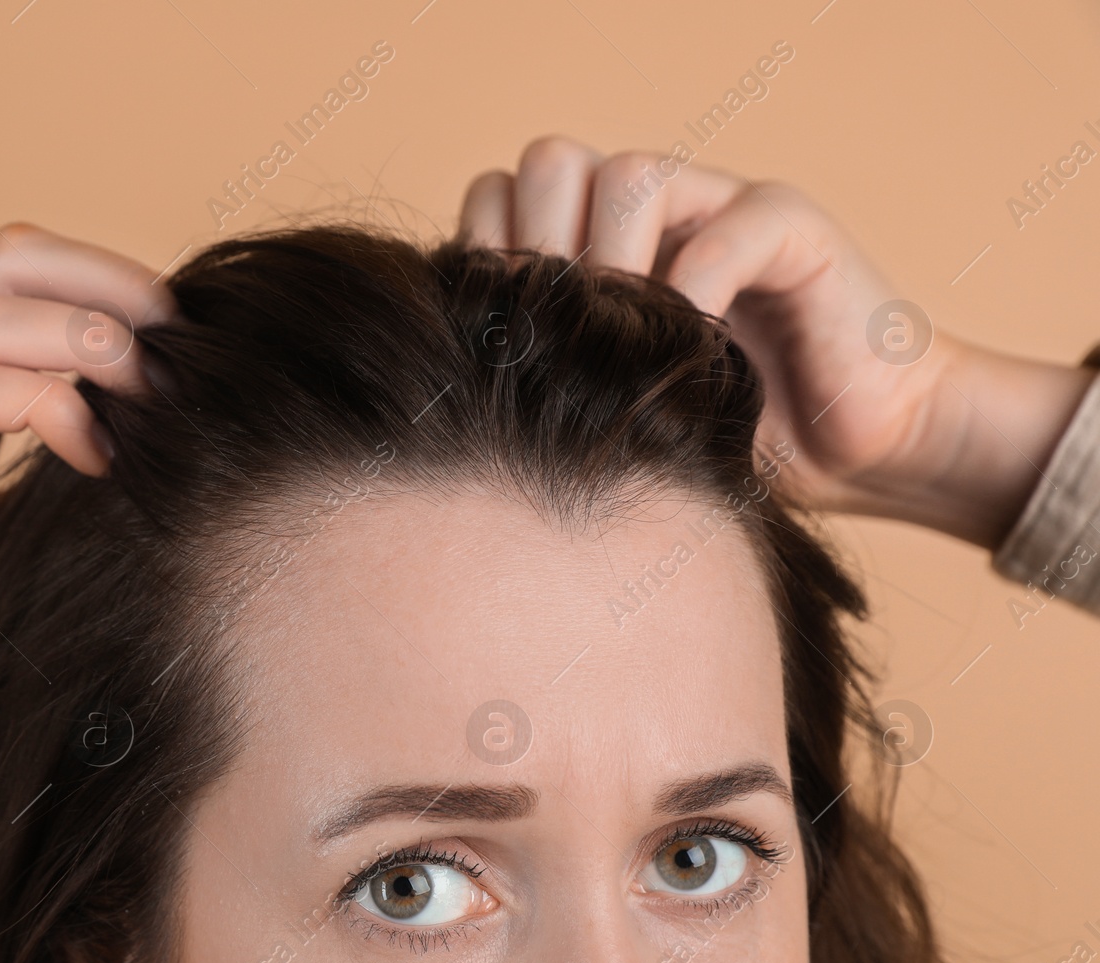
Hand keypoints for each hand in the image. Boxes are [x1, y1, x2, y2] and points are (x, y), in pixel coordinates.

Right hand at [0, 223, 172, 729]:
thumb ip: (43, 476)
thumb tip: (148, 460)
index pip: (24, 274)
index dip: (109, 281)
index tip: (185, 338)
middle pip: (7, 258)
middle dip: (108, 284)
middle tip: (181, 345)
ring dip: (84, 340)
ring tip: (151, 394)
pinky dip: (40, 406)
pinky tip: (94, 455)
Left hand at [457, 136, 1093, 546]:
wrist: (856, 454)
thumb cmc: (724, 441)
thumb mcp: (611, 414)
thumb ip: (546, 373)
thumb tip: (451, 377)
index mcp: (593, 245)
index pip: (500, 199)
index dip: (488, 259)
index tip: (501, 341)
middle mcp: (649, 215)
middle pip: (550, 164)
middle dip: (540, 248)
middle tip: (560, 339)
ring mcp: (718, 209)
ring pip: (628, 175)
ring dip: (612, 260)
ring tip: (626, 343)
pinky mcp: (791, 230)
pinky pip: (728, 222)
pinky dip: (697, 285)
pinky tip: (695, 351)